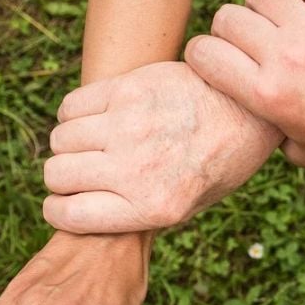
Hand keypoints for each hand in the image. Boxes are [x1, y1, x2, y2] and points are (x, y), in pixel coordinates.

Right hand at [42, 61, 283, 233]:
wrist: (248, 111)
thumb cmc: (218, 163)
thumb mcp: (188, 207)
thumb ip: (137, 214)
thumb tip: (84, 214)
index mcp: (153, 207)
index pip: (69, 215)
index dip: (58, 211)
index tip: (65, 204)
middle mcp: (137, 169)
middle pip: (57, 175)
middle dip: (62, 178)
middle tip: (82, 172)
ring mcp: (130, 126)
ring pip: (60, 139)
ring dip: (69, 145)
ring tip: (93, 144)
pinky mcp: (128, 89)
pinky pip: (71, 106)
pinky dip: (74, 115)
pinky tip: (97, 119)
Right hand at [185, 0, 304, 151]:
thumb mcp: (299, 147)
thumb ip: (264, 139)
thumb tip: (237, 136)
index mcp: (268, 94)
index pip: (203, 53)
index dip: (202, 53)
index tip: (213, 58)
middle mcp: (285, 57)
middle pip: (228, 19)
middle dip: (232, 30)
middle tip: (252, 44)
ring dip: (264, 7)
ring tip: (280, 26)